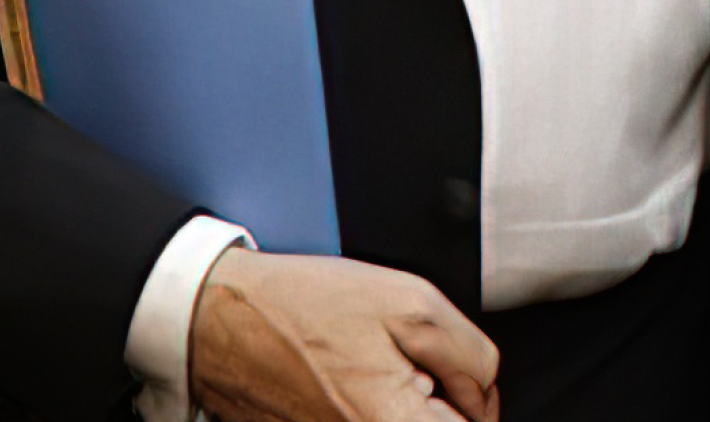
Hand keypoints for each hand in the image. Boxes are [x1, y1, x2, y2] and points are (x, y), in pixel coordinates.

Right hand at [188, 246, 499, 421]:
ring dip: (413, 402)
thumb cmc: (305, 306)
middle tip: (418, 367)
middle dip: (446, 403)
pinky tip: (358, 380)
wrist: (224, 321)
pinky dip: (383, 406)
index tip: (461, 380)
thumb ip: (468, 356)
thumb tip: (484, 398)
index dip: (478, 404)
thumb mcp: (411, 303)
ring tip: (383, 369)